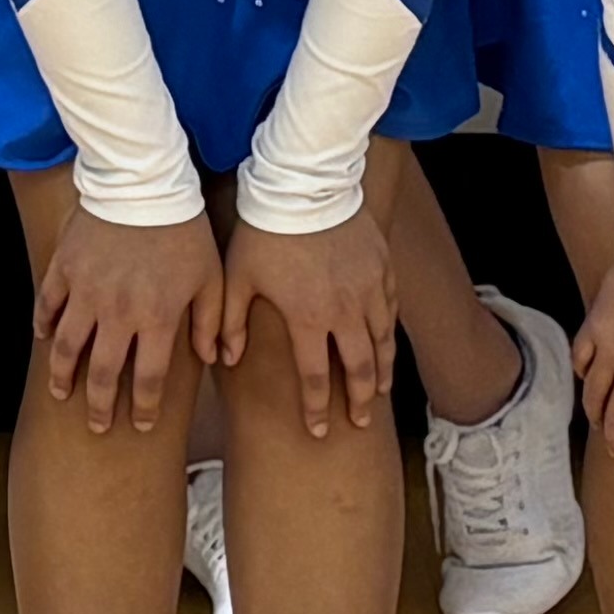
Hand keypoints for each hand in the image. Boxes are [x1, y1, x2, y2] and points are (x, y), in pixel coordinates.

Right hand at [29, 199, 219, 435]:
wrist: (144, 182)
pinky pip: (47, 305)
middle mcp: (117, 313)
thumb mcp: (211, 276)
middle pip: (101, 374)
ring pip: (67, 347)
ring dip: (62, 376)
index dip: (142, 408)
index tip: (140, 425)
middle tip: (98, 425)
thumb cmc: (184, 230)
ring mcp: (85, 291)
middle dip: (99, 407)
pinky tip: (44, 340)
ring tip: (61, 393)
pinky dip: (43, 326)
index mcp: (156, 318)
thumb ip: (212, 321)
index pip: (147, 379)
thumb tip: (214, 359)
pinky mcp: (64, 268)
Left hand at [221, 209, 399, 439]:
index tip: (318, 432)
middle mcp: (345, 309)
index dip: (317, 409)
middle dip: (361, 400)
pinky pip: (391, 308)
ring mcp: (369, 287)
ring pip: (383, 341)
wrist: (303, 182)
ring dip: (383, 370)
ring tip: (381, 391)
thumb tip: (223, 360)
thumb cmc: (262, 229)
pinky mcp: (382, 266)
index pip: (316, 378)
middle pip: (361, 367)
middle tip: (361, 422)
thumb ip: (228, 322)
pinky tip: (387, 341)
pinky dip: (389, 331)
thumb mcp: (237, 276)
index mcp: (308, 317)